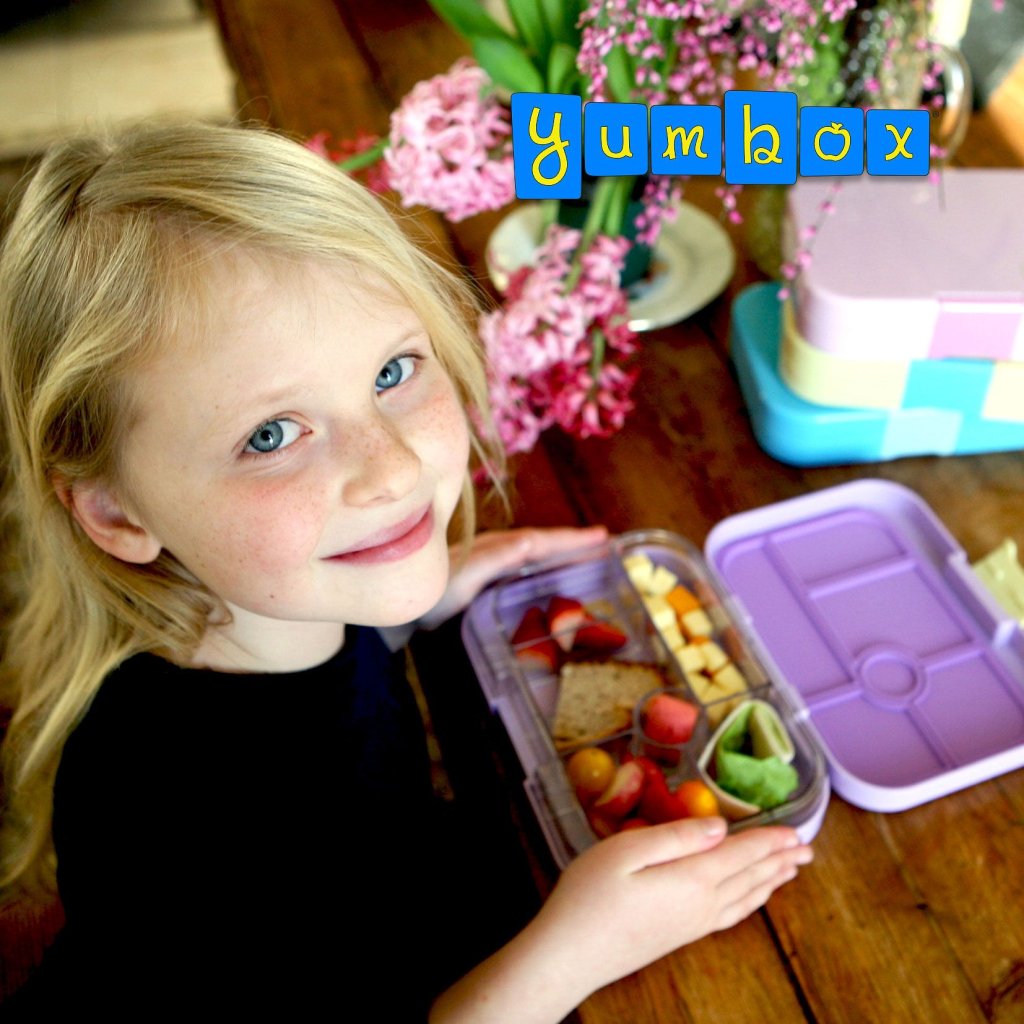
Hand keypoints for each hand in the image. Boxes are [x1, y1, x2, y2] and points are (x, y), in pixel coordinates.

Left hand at [417, 525, 607, 629]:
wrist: (400, 613)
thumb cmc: (431, 597)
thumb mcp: (463, 578)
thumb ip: (494, 560)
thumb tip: (530, 543)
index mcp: (494, 550)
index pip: (541, 541)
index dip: (572, 540)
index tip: (603, 538)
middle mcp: (493, 553)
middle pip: (541, 543)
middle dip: (572, 543)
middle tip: (606, 544)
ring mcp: (488, 566)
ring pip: (532, 554)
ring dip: (559, 553)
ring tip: (587, 555)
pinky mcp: (482, 582)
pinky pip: (522, 568)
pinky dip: (541, 567)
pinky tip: (548, 577)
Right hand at [535, 818, 812, 998]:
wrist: (570, 955)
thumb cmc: (589, 895)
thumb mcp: (626, 851)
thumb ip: (675, 836)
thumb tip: (719, 826)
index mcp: (692, 879)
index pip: (741, 854)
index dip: (770, 840)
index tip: (796, 830)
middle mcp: (702, 904)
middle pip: (750, 877)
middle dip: (779, 860)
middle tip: (806, 849)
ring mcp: (693, 924)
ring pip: (744, 898)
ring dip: (769, 880)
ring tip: (789, 869)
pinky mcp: (680, 935)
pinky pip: (730, 914)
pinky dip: (750, 900)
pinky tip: (749, 897)